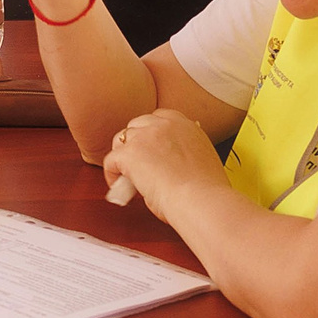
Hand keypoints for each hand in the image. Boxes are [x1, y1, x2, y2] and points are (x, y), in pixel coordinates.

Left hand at [100, 109, 225, 216]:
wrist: (201, 200)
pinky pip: (111, 160)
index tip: (150, 148)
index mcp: (186, 125)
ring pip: (121, 140)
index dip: (151, 133)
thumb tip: (168, 164)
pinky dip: (112, 174)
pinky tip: (119, 187)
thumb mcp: (202, 160)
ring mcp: (146, 137)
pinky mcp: (130, 153)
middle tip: (137, 164)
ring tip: (127, 177)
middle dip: (134, 142)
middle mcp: (165, 125)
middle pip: (137, 124)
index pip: (160, 117)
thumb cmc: (207, 191)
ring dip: (122, 157)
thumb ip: (184, 153)